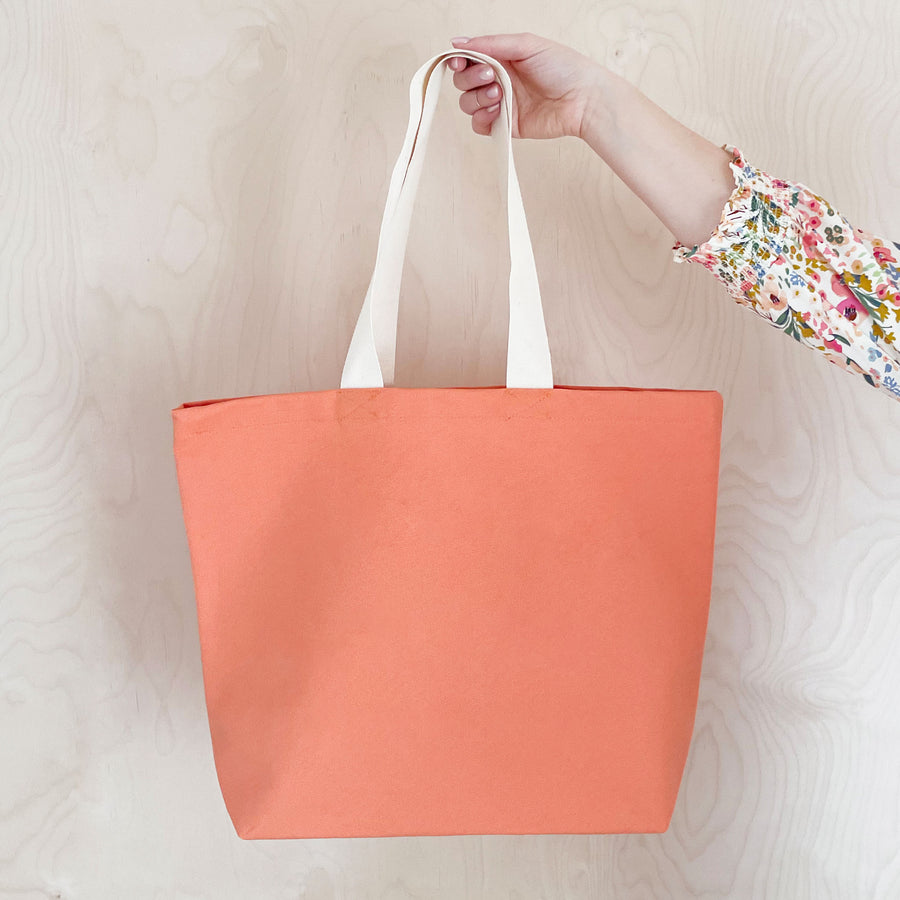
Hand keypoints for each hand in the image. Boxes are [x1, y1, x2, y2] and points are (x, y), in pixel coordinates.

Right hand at [448, 32, 603, 139]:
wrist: (583, 100)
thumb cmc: (564, 68)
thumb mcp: (526, 45)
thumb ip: (491, 44)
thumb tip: (458, 42)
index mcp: (503, 58)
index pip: (468, 59)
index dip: (458, 60)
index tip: (458, 61)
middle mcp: (499, 80)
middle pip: (463, 82)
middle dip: (471, 78)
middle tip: (492, 76)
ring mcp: (501, 103)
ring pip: (468, 104)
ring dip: (478, 98)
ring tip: (500, 93)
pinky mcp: (506, 125)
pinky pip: (479, 125)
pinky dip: (482, 118)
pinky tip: (498, 110)